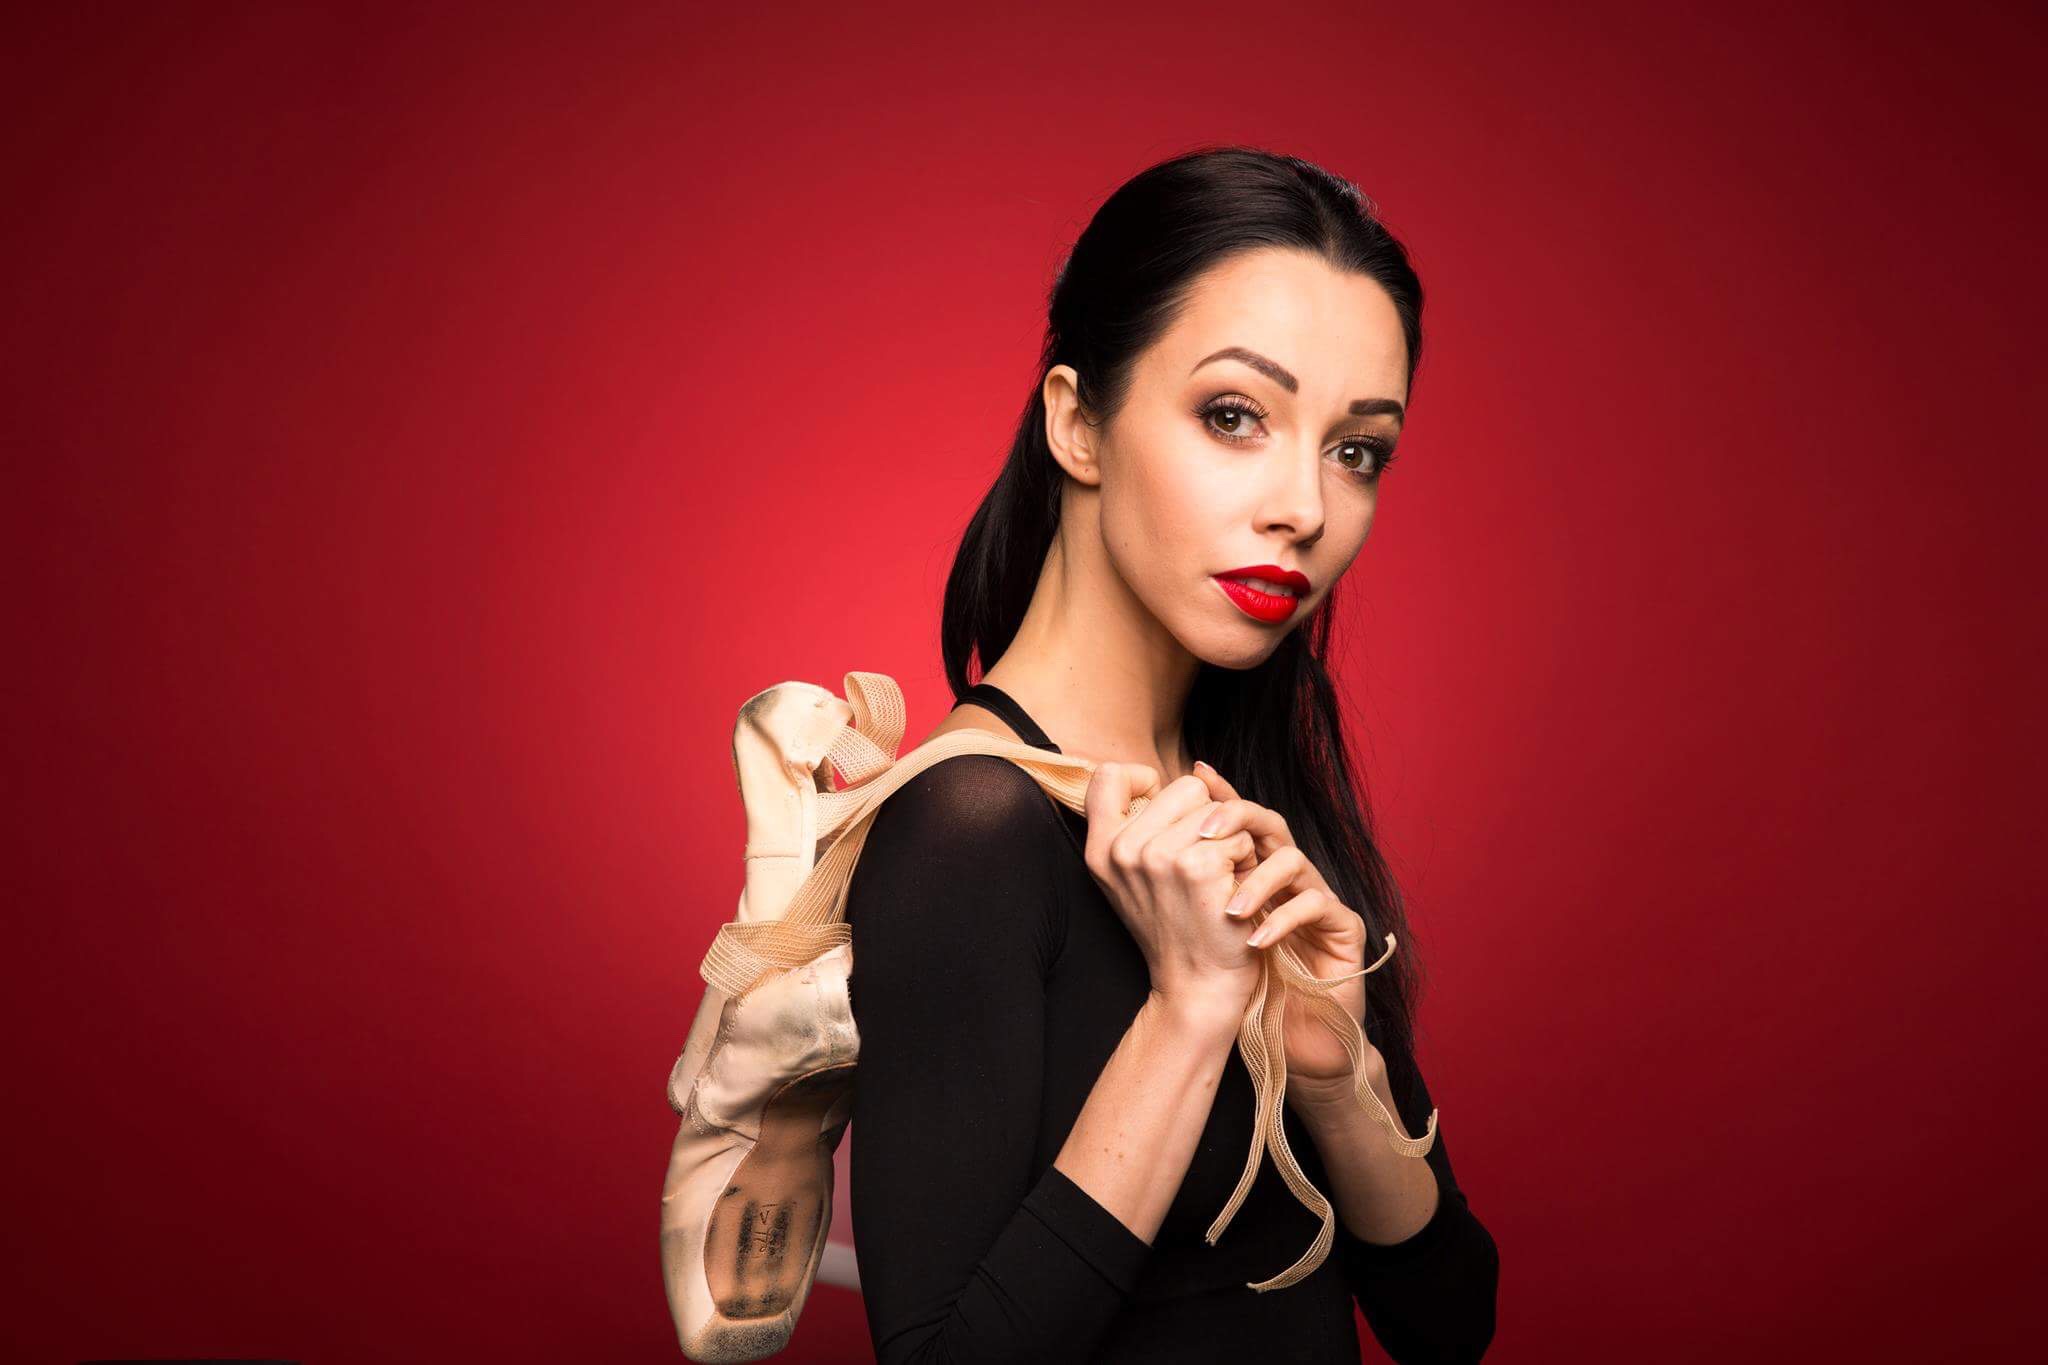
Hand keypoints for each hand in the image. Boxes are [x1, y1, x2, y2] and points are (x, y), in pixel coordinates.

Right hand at [1080, 761, 1265, 1026]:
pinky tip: (1231, 893)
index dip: (1145, 781)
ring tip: (1216, 880)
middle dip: (1206, 820)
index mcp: (1100, 849)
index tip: (1166, 817)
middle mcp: (1122, 849)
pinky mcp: (1198, 867)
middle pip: (1184, 785)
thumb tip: (1192, 771)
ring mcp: (1159, 857)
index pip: (1110, 774)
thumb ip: (1141, 824)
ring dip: (1230, 843)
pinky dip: (1245, 863)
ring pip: (1218, 811)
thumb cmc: (1176, 926)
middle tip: (1201, 864)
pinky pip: (1239, 838)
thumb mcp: (1136, 875)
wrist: (1196, 985)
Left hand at [1189, 760, 1381, 1096]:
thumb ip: (1182, 882)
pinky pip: (1317, 906)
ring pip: (1294, 860)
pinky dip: (1284, 921)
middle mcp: (1288, 872)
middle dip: (1236, 819)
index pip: (1237, 814)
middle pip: (1268, 822)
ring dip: (1259, 880)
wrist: (1289, 1028)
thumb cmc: (1243, 972)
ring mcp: (1317, 895)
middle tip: (1204, 833)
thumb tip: (1139, 844)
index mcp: (1255, 865)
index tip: (1191, 778)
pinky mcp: (1342, 926)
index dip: (1217, 792)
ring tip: (1230, 907)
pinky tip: (1255, 940)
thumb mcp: (1203, 923)